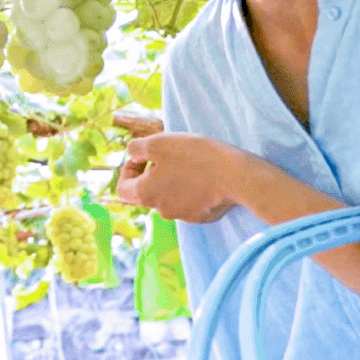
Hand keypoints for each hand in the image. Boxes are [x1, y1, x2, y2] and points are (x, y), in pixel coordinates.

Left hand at [116, 132, 255, 223]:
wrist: (236, 176)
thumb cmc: (194, 156)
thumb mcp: (158, 143)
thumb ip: (136, 148)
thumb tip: (133, 155)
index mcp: (145, 194)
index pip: (123, 188)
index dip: (128, 170)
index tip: (143, 157)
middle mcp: (160, 210)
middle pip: (147, 192)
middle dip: (153, 173)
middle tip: (169, 156)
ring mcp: (182, 216)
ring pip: (169, 197)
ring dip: (173, 180)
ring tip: (190, 163)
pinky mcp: (202, 216)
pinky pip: (190, 202)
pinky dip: (192, 189)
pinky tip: (205, 175)